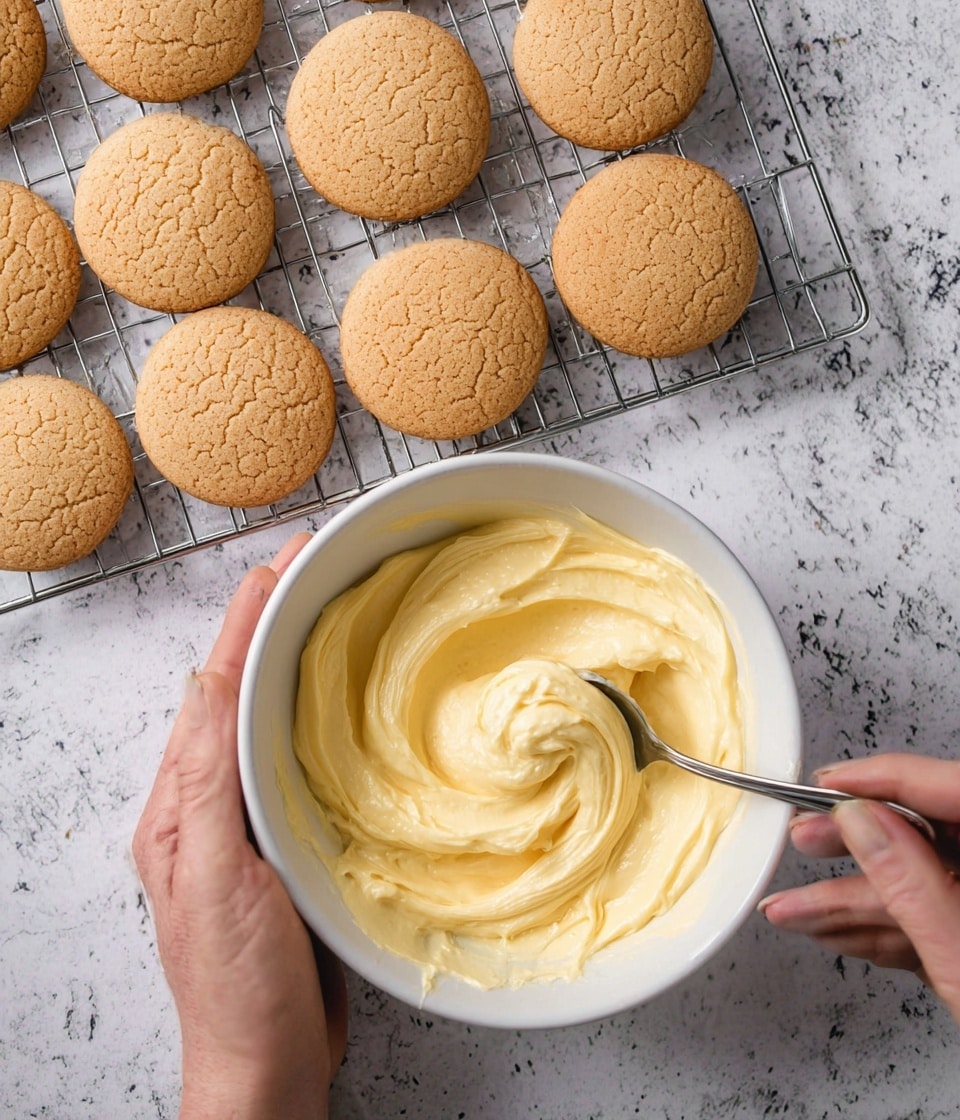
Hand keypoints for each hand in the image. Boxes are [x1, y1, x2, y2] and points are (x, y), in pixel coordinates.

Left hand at [133, 534, 347, 1119]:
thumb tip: (208, 681)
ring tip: (333, 612)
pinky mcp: (288, 844)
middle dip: (273, 622)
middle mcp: (211, 801)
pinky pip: (301, 760)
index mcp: (182, 800)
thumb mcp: (213, 873)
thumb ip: (208, 777)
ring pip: (272, 720)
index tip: (284, 559)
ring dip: (299, 661)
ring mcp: (250, 822)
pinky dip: (321, 716)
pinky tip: (347, 704)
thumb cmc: (237, 984)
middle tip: (316, 567)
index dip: (248, 616)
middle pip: (242, 689)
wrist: (265, 1065)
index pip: (216, 684)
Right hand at [759, 753, 959, 1024]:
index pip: (953, 789)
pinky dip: (880, 931)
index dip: (888, 779)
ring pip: (921, 886)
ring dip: (851, 901)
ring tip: (795, 907)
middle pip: (931, 834)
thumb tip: (865, 820)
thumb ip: (912, 883)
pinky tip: (832, 929)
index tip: (834, 782)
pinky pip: (929, 923)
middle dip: (859, 842)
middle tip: (806, 837)